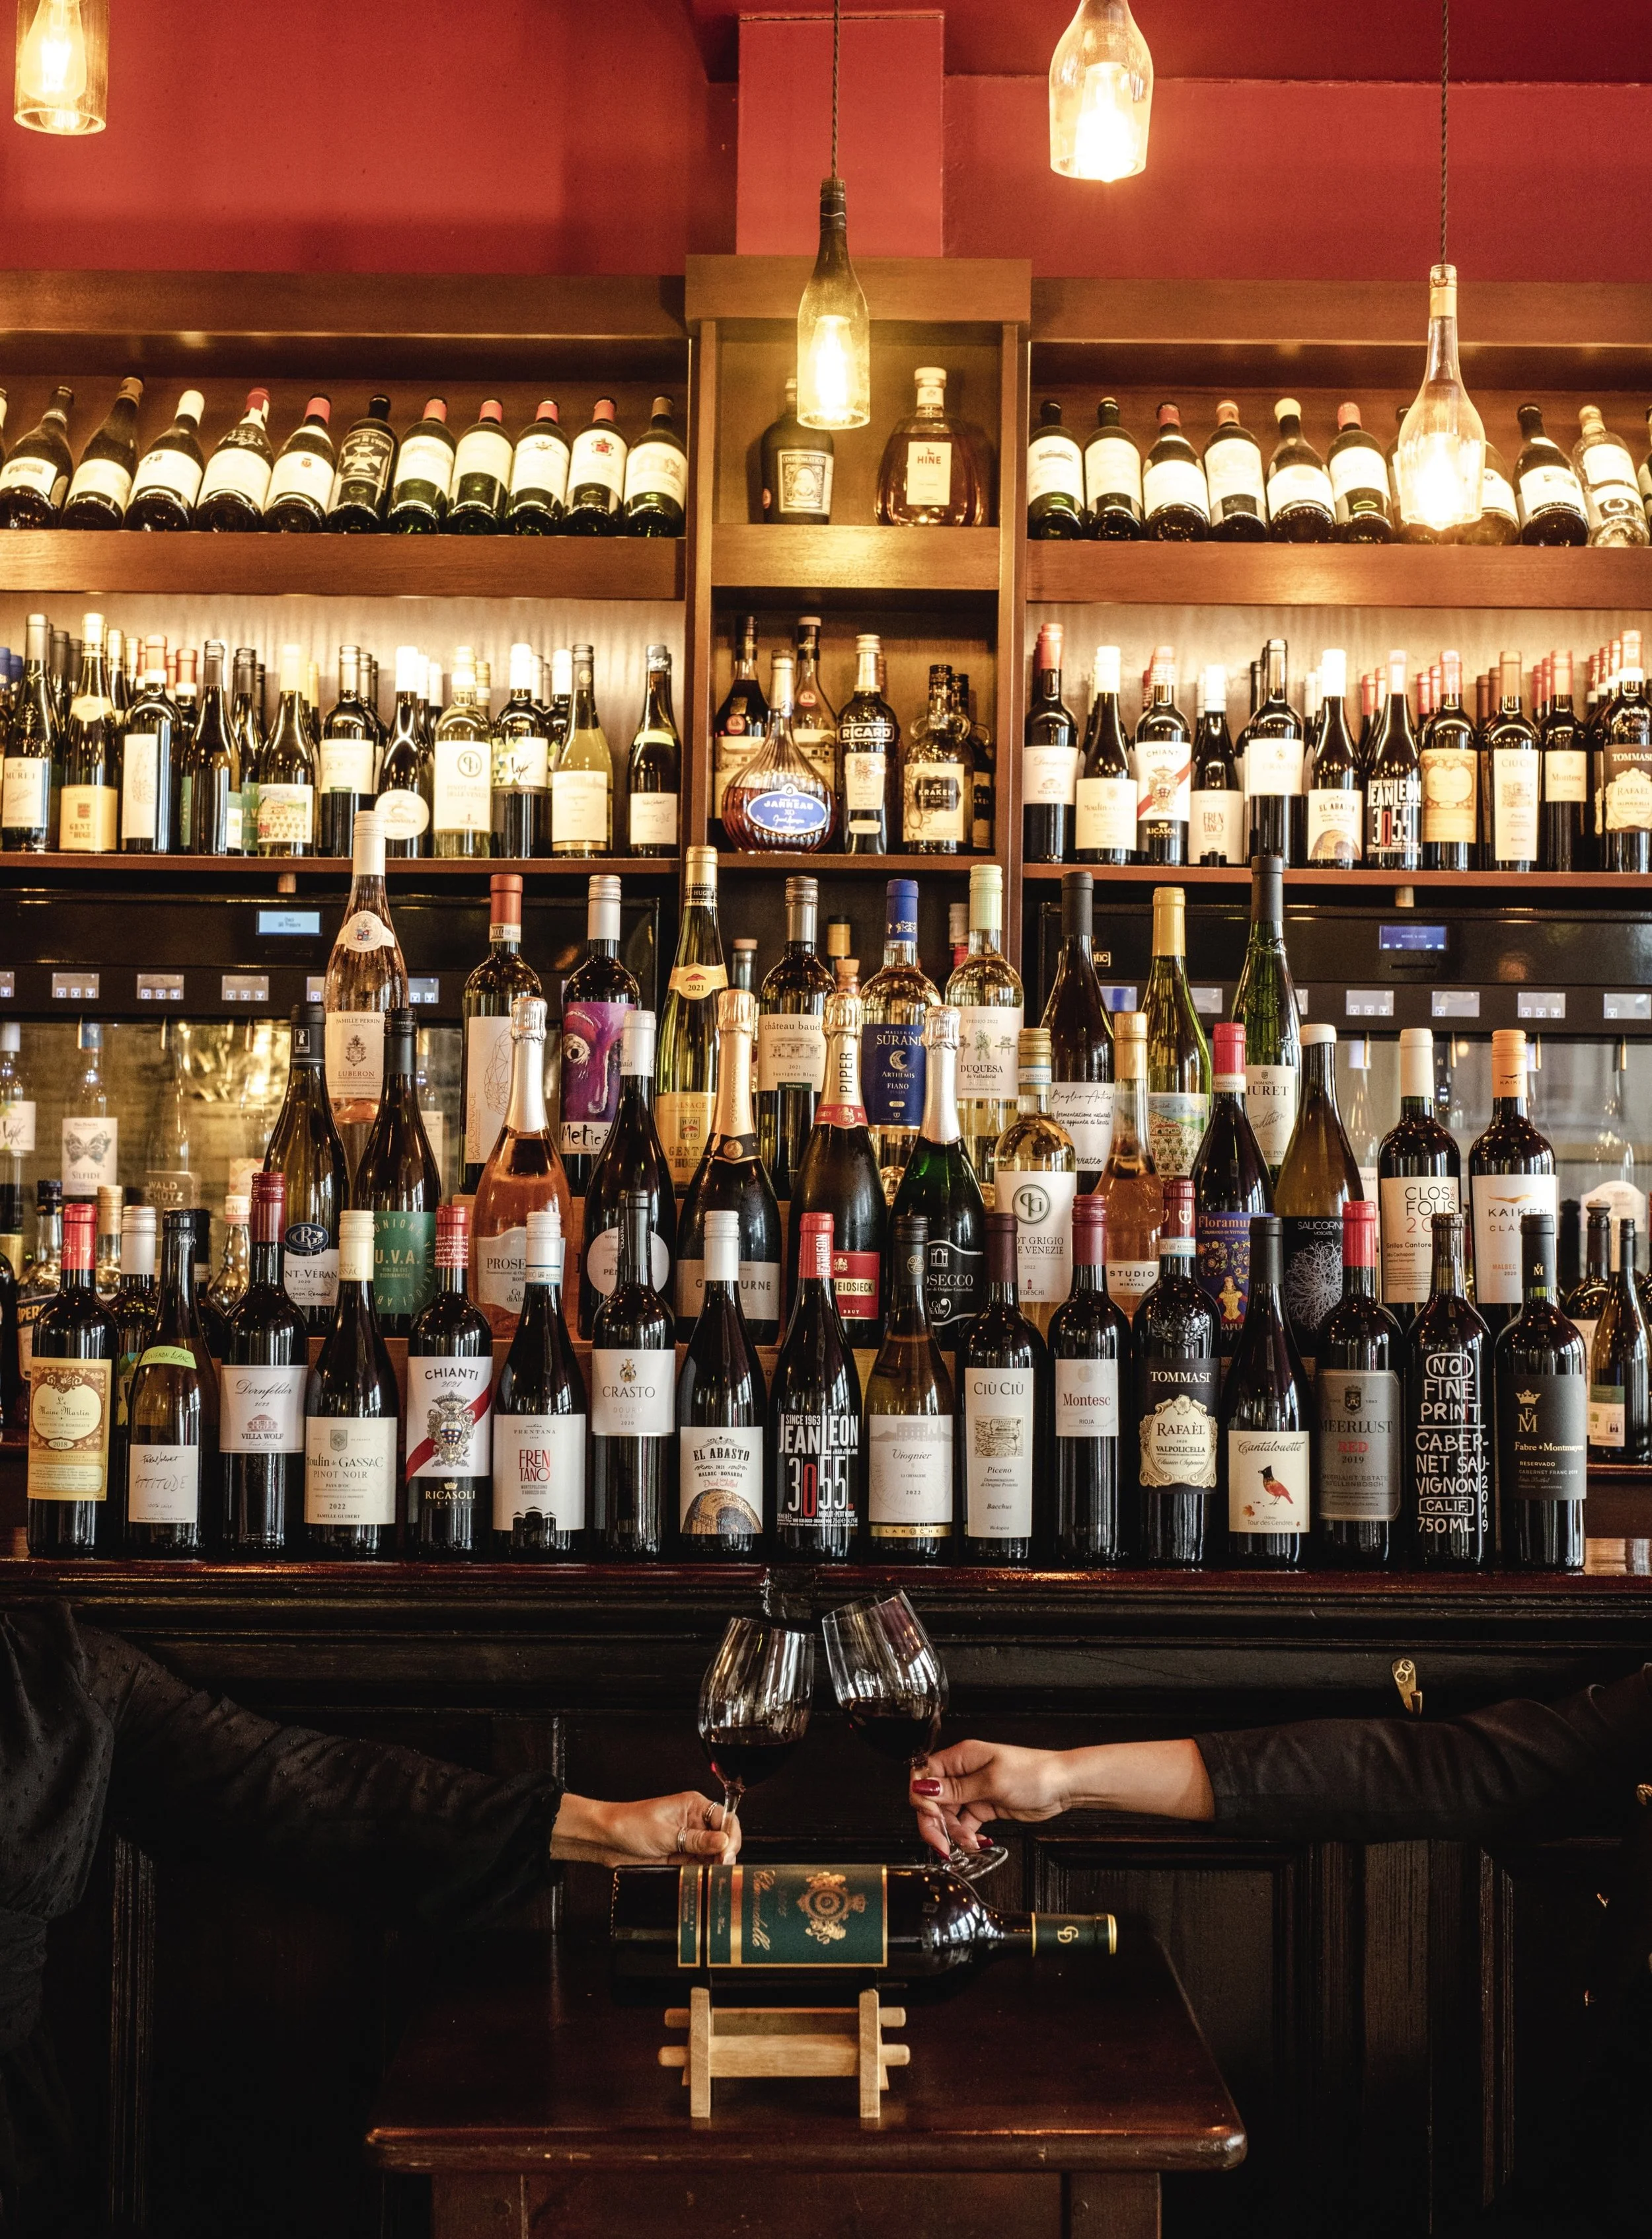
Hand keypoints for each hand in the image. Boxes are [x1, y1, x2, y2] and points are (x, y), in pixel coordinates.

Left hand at [550, 1791, 741, 1866]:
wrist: (607, 1840)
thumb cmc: (631, 1824)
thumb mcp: (667, 1833)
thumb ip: (697, 1840)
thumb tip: (724, 1842)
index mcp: (694, 1806)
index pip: (725, 1818)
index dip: (730, 1836)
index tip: (727, 1853)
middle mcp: (695, 1823)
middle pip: (723, 1839)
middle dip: (725, 1854)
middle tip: (721, 1868)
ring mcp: (688, 1842)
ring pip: (713, 1856)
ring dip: (714, 1867)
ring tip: (712, 1877)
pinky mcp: (680, 1858)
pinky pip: (699, 1867)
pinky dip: (703, 1875)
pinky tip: (703, 1881)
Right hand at [908, 1740, 1070, 1862]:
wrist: (1062, 1786)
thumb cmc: (1033, 1772)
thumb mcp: (991, 1782)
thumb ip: (956, 1789)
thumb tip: (924, 1787)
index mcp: (960, 1758)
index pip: (924, 1775)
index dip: (922, 1798)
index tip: (931, 1817)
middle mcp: (963, 1773)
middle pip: (933, 1799)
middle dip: (936, 1823)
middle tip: (943, 1845)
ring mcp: (973, 1790)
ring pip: (948, 1815)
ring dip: (954, 1833)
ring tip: (970, 1843)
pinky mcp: (984, 1806)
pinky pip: (965, 1824)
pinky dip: (967, 1836)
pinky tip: (978, 1842)